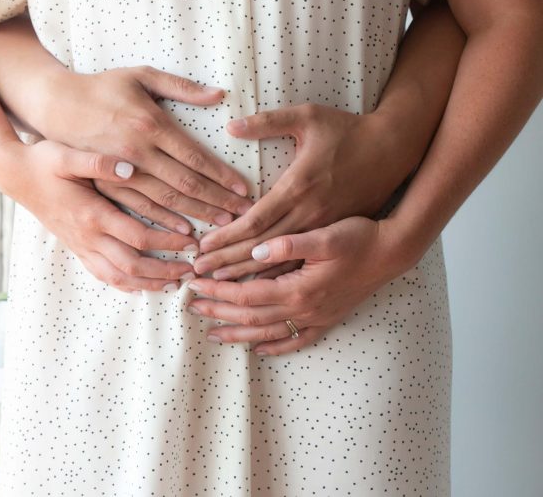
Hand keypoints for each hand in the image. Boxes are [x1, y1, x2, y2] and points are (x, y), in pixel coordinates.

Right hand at [0, 138, 197, 292]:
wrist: (15, 176)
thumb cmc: (42, 162)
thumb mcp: (67, 155)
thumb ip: (99, 162)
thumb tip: (130, 167)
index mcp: (92, 214)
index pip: (138, 237)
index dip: (168, 243)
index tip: (192, 241)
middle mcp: (87, 236)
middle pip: (132, 266)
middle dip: (164, 272)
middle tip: (191, 270)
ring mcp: (80, 246)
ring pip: (118, 277)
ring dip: (148, 284)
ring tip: (173, 285)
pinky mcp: (76, 248)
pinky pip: (102, 275)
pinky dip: (124, 285)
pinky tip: (141, 286)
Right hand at [27, 65, 252, 227]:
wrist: (55, 105)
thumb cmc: (102, 87)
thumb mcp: (140, 75)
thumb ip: (180, 86)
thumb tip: (218, 94)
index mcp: (150, 125)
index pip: (194, 157)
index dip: (221, 176)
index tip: (244, 189)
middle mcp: (137, 153)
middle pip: (185, 185)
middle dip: (217, 201)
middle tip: (244, 215)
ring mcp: (120, 173)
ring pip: (165, 203)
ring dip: (196, 216)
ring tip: (222, 226)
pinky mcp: (106, 184)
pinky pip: (138, 210)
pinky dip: (163, 224)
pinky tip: (183, 233)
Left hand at [186, 216, 409, 355]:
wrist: (393, 252)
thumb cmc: (359, 238)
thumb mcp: (324, 234)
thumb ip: (288, 244)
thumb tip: (255, 250)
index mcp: (297, 288)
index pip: (245, 294)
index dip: (217, 291)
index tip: (195, 284)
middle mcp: (304, 309)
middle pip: (250, 317)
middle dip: (219, 312)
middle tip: (191, 308)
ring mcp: (316, 318)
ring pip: (268, 333)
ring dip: (238, 334)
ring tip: (213, 334)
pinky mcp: (327, 319)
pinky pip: (297, 340)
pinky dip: (276, 347)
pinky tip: (260, 349)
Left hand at [194, 104, 419, 278]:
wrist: (395, 151)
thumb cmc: (348, 131)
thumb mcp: (308, 116)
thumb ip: (268, 122)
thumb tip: (231, 125)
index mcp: (298, 188)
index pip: (254, 221)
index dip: (225, 237)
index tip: (201, 247)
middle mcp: (309, 215)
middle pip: (260, 248)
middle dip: (226, 262)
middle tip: (197, 273)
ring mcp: (323, 230)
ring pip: (279, 263)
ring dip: (247, 275)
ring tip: (217, 285)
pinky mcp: (333, 236)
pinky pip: (302, 264)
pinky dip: (277, 277)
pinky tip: (258, 290)